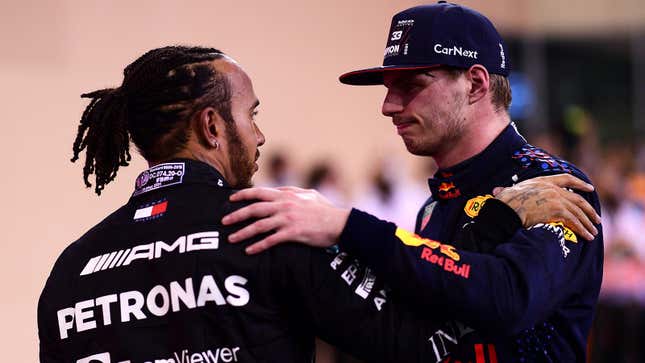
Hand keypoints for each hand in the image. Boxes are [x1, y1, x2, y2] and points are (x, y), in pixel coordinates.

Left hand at [222, 186, 350, 253]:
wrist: (340, 223)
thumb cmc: (325, 210)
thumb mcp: (309, 194)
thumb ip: (293, 191)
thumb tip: (280, 189)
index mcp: (287, 195)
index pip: (259, 192)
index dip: (243, 195)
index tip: (230, 199)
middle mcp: (284, 205)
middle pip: (254, 209)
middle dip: (237, 215)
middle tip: (224, 222)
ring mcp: (288, 219)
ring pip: (259, 225)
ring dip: (243, 232)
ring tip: (232, 238)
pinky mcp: (293, 233)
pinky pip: (271, 240)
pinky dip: (258, 245)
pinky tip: (249, 250)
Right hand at [493, 174, 600, 239]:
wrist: (506, 210)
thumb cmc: (503, 203)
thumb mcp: (507, 192)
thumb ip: (506, 191)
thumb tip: (496, 190)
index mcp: (542, 181)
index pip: (566, 179)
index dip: (579, 184)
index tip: (590, 188)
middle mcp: (552, 188)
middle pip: (577, 198)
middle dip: (589, 210)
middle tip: (596, 219)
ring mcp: (556, 199)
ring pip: (579, 212)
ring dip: (588, 223)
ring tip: (593, 233)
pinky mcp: (557, 211)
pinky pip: (574, 221)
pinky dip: (583, 230)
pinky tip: (587, 237)